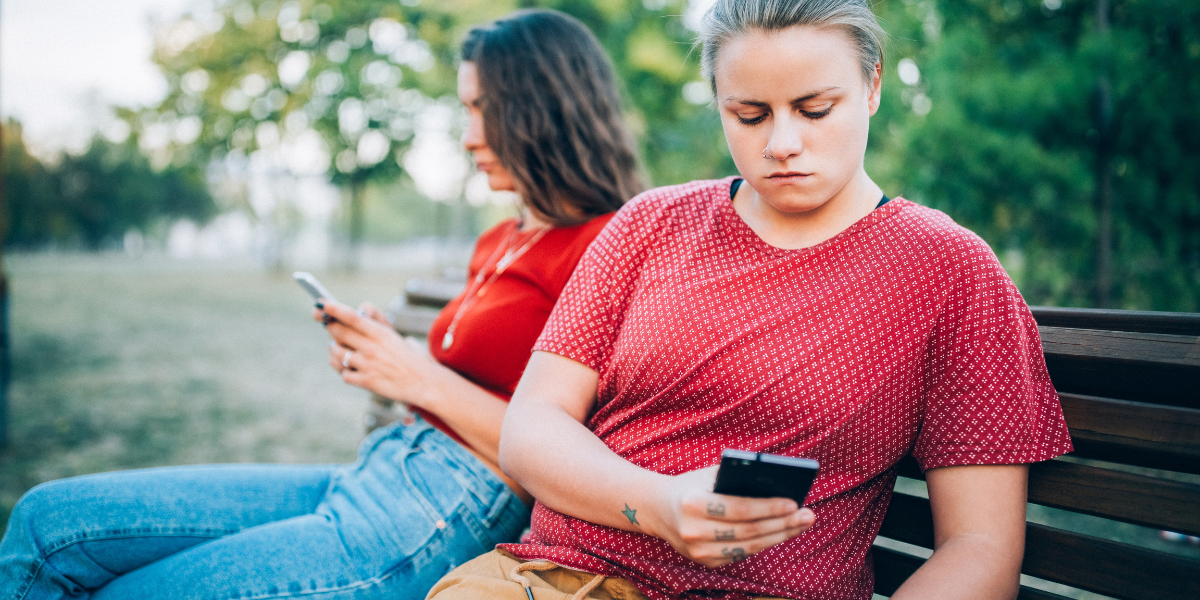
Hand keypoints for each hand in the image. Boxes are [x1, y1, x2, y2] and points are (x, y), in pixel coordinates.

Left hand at [314, 300, 446, 406]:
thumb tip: (361, 311)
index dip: (332, 309)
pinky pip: (344, 374)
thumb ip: (377, 323)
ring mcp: (367, 365)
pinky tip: (353, 369)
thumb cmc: (412, 358)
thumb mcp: (396, 336)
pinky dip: (345, 371)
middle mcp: (371, 348)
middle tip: (331, 329)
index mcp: (380, 333)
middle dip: (330, 329)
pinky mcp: (367, 381)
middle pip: (337, 333)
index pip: (351, 317)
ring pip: (335, 354)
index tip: (320, 304)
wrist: (426, 383)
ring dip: (335, 351)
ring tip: (343, 352)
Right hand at [649, 466, 814, 568]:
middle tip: (808, 515)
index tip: (794, 502)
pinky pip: (741, 554)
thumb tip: (778, 485)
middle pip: (748, 531)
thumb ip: (737, 478)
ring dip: (779, 536)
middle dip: (783, 524)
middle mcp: (693, 531)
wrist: (657, 509)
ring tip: (800, 524)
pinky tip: (781, 533)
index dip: (769, 507)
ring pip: (748, 547)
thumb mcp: (708, 475)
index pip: (739, 508)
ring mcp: (698, 552)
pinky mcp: (704, 562)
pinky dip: (764, 543)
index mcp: (693, 504)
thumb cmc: (691, 485)